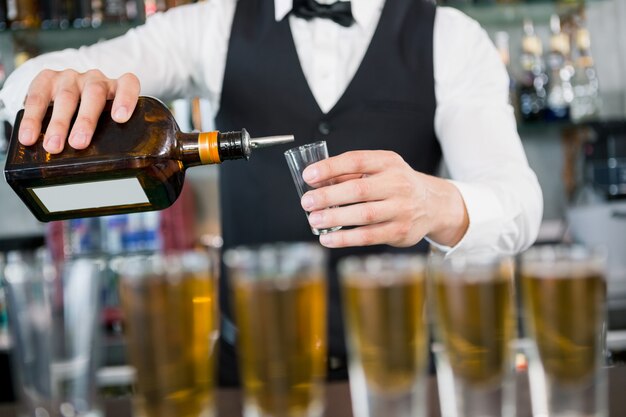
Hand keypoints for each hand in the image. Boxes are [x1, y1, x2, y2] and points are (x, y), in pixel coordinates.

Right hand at [17, 69, 140, 153]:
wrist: (64, 96)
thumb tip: (124, 169)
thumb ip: (114, 137)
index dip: (126, 99)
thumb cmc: (94, 116)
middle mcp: (95, 79)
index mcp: (116, 88)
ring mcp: (71, 78)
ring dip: (58, 124)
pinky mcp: (47, 78)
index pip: (128, 85)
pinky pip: (38, 96)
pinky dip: (32, 118)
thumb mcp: (107, 123)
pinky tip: (29, 136)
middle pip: (94, 94)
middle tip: (78, 143)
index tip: (120, 118)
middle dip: (86, 120)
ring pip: (66, 97)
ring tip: (53, 146)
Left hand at [300, 150, 468, 247]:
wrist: (434, 204)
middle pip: (359, 189)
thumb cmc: (397, 185)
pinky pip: (369, 236)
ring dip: (335, 219)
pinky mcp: (400, 231)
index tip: (308, 175)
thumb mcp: (381, 169)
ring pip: (364, 215)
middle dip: (329, 196)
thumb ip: (351, 173)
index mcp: (388, 163)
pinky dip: (345, 238)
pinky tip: (327, 239)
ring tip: (314, 220)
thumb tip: (316, 181)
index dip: (330, 167)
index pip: (356, 160)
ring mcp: (401, 209)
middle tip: (307, 202)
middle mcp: (398, 184)